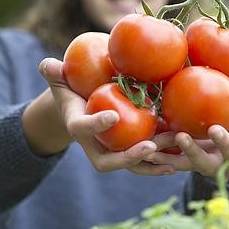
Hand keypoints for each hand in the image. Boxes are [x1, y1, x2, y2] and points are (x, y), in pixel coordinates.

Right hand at [39, 58, 174, 175]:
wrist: (82, 108)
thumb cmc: (72, 90)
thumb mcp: (61, 80)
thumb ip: (54, 73)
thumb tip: (48, 64)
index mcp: (79, 127)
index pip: (84, 128)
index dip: (97, 124)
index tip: (113, 115)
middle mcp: (95, 146)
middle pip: (110, 160)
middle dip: (130, 156)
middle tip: (149, 145)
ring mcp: (113, 152)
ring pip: (132, 164)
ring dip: (153, 161)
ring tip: (174, 153)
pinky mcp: (129, 150)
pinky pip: (145, 161)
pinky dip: (161, 161)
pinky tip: (180, 156)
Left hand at [145, 56, 228, 180]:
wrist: (224, 153)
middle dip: (225, 143)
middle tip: (214, 128)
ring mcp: (217, 166)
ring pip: (205, 164)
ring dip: (192, 151)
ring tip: (179, 136)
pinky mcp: (195, 170)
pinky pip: (180, 165)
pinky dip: (166, 159)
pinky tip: (152, 150)